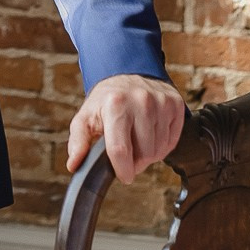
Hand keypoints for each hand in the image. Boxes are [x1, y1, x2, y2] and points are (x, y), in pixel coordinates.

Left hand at [67, 73, 185, 183]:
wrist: (129, 74)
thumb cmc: (108, 100)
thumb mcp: (87, 116)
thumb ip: (78, 141)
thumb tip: (74, 164)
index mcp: (116, 104)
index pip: (121, 150)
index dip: (122, 170)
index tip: (122, 175)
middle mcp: (141, 101)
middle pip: (144, 154)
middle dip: (135, 162)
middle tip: (127, 151)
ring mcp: (160, 102)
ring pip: (158, 150)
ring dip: (148, 154)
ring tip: (137, 139)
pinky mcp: (175, 105)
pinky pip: (171, 142)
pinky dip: (161, 145)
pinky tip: (150, 133)